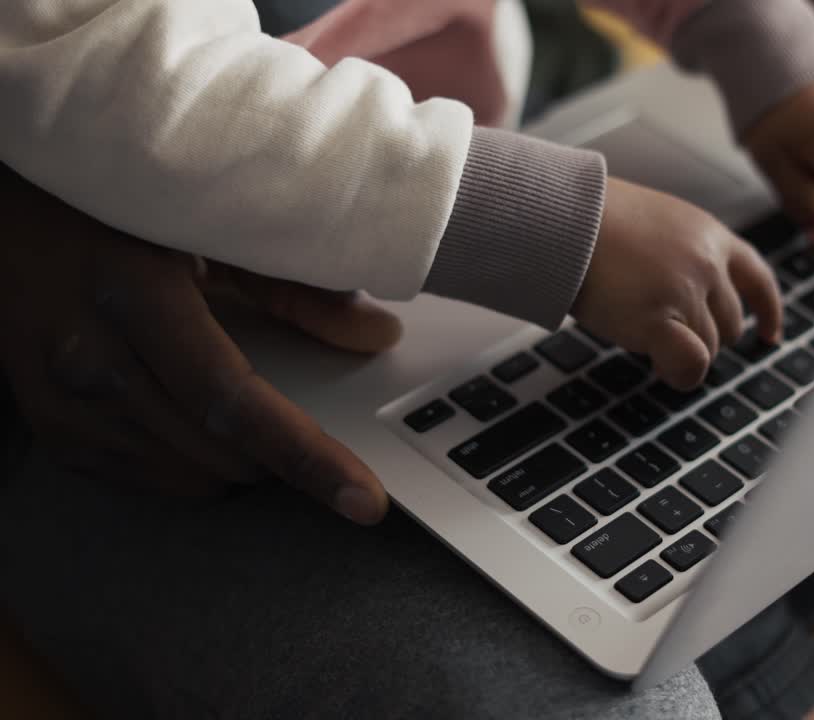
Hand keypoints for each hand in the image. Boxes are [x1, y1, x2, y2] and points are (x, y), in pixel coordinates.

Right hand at [0, 166, 400, 524]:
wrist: (12, 218)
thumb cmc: (117, 210)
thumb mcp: (208, 228)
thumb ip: (297, 288)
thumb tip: (378, 335)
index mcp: (136, 296)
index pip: (236, 403)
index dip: (308, 457)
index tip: (363, 499)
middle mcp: (89, 356)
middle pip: (218, 452)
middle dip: (283, 455)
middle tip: (309, 425)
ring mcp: (61, 401)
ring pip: (187, 477)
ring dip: (240, 464)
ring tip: (249, 413)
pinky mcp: (52, 429)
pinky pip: (147, 480)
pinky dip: (194, 467)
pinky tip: (200, 423)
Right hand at [573, 178, 783, 389]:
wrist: (562, 217)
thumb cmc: (591, 221)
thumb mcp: (655, 224)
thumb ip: (681, 256)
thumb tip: (688, 302)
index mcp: (709, 234)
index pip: (757, 277)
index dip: (767, 311)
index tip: (770, 333)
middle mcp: (708, 262)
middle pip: (730, 324)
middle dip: (701, 334)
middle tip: (662, 328)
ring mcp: (688, 291)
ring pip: (708, 348)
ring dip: (679, 349)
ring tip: (637, 326)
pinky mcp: (663, 320)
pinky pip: (690, 364)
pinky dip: (678, 372)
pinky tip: (658, 363)